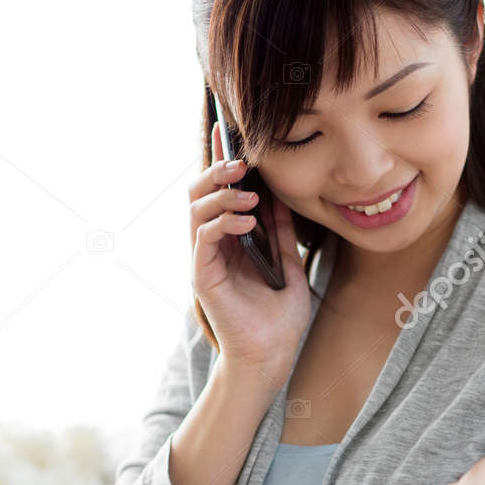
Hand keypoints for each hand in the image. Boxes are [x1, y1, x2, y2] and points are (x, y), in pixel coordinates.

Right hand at [188, 122, 311, 379]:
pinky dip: (223, 222)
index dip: (218, 159)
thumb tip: (279, 193)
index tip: (226, 130)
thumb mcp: (288, 262)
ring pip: (196, 209)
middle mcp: (212, 244)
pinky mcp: (202, 275)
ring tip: (249, 193)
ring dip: (222, 193)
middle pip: (200, 193)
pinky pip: (203, 237)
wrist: (273, 354)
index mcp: (230, 238)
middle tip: (243, 162)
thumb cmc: (279, 316)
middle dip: (218, 170)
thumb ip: (280, 230)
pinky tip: (248, 221)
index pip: (218, 191)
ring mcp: (204, 258)